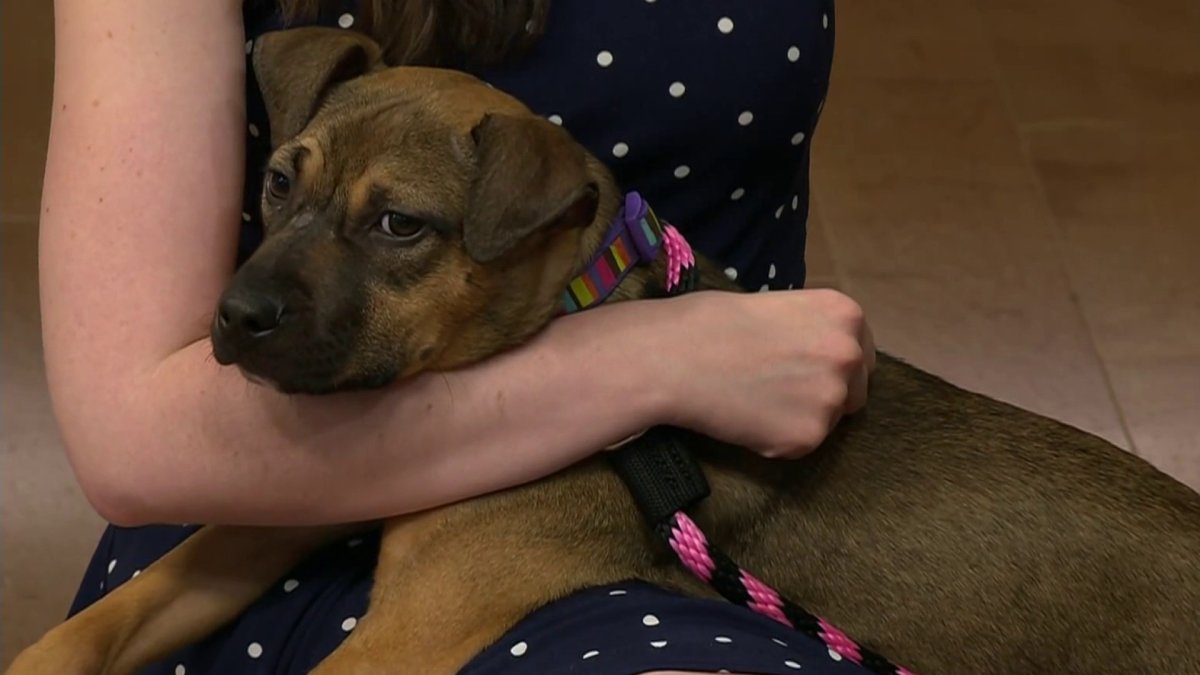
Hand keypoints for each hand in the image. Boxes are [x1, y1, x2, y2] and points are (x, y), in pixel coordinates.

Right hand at [651, 288, 875, 458]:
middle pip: (855, 392)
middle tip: (778, 392)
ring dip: (798, 419)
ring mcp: (832, 398)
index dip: (832, 366)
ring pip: (827, 422)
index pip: (861, 355)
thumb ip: (808, 332)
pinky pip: (798, 445)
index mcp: (845, 315)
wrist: (676, 356)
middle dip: (823, 395)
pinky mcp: (808, 436)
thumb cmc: (712, 322)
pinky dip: (775, 440)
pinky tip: (745, 418)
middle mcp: (849, 355)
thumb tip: (811, 358)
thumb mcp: (777, 307)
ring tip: (753, 402)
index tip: (805, 372)